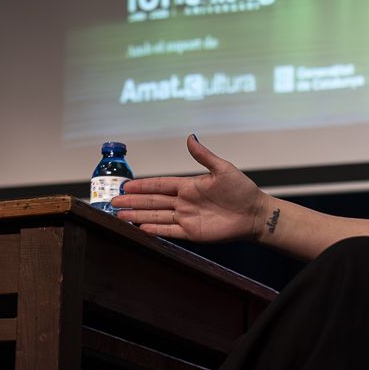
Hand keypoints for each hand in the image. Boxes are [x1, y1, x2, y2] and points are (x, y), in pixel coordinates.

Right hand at [110, 135, 268, 242]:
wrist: (255, 214)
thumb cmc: (242, 190)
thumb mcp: (223, 169)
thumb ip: (204, 155)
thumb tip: (190, 137)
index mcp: (188, 186)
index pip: (159, 185)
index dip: (142, 186)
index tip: (125, 186)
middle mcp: (184, 202)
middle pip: (152, 201)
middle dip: (132, 202)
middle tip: (113, 202)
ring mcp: (187, 218)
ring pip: (156, 216)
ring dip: (138, 216)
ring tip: (120, 216)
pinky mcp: (192, 233)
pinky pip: (169, 231)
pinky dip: (155, 231)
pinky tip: (140, 228)